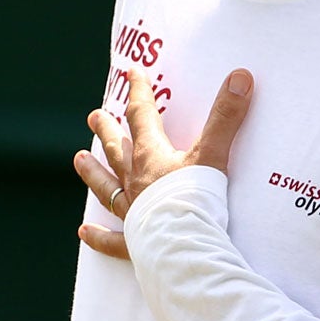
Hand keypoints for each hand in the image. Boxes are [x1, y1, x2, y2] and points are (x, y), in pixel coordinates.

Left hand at [75, 68, 252, 258]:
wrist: (183, 247)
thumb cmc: (196, 201)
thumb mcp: (214, 154)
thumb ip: (225, 118)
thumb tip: (240, 77)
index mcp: (152, 156)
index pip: (142, 115)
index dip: (139, 92)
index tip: (131, 73)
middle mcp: (136, 180)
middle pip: (118, 149)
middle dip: (108, 130)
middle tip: (94, 116)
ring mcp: (132, 211)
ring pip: (107, 187)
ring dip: (93, 173)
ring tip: (79, 160)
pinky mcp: (134, 242)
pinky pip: (112, 238)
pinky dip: (99, 236)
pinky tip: (84, 232)